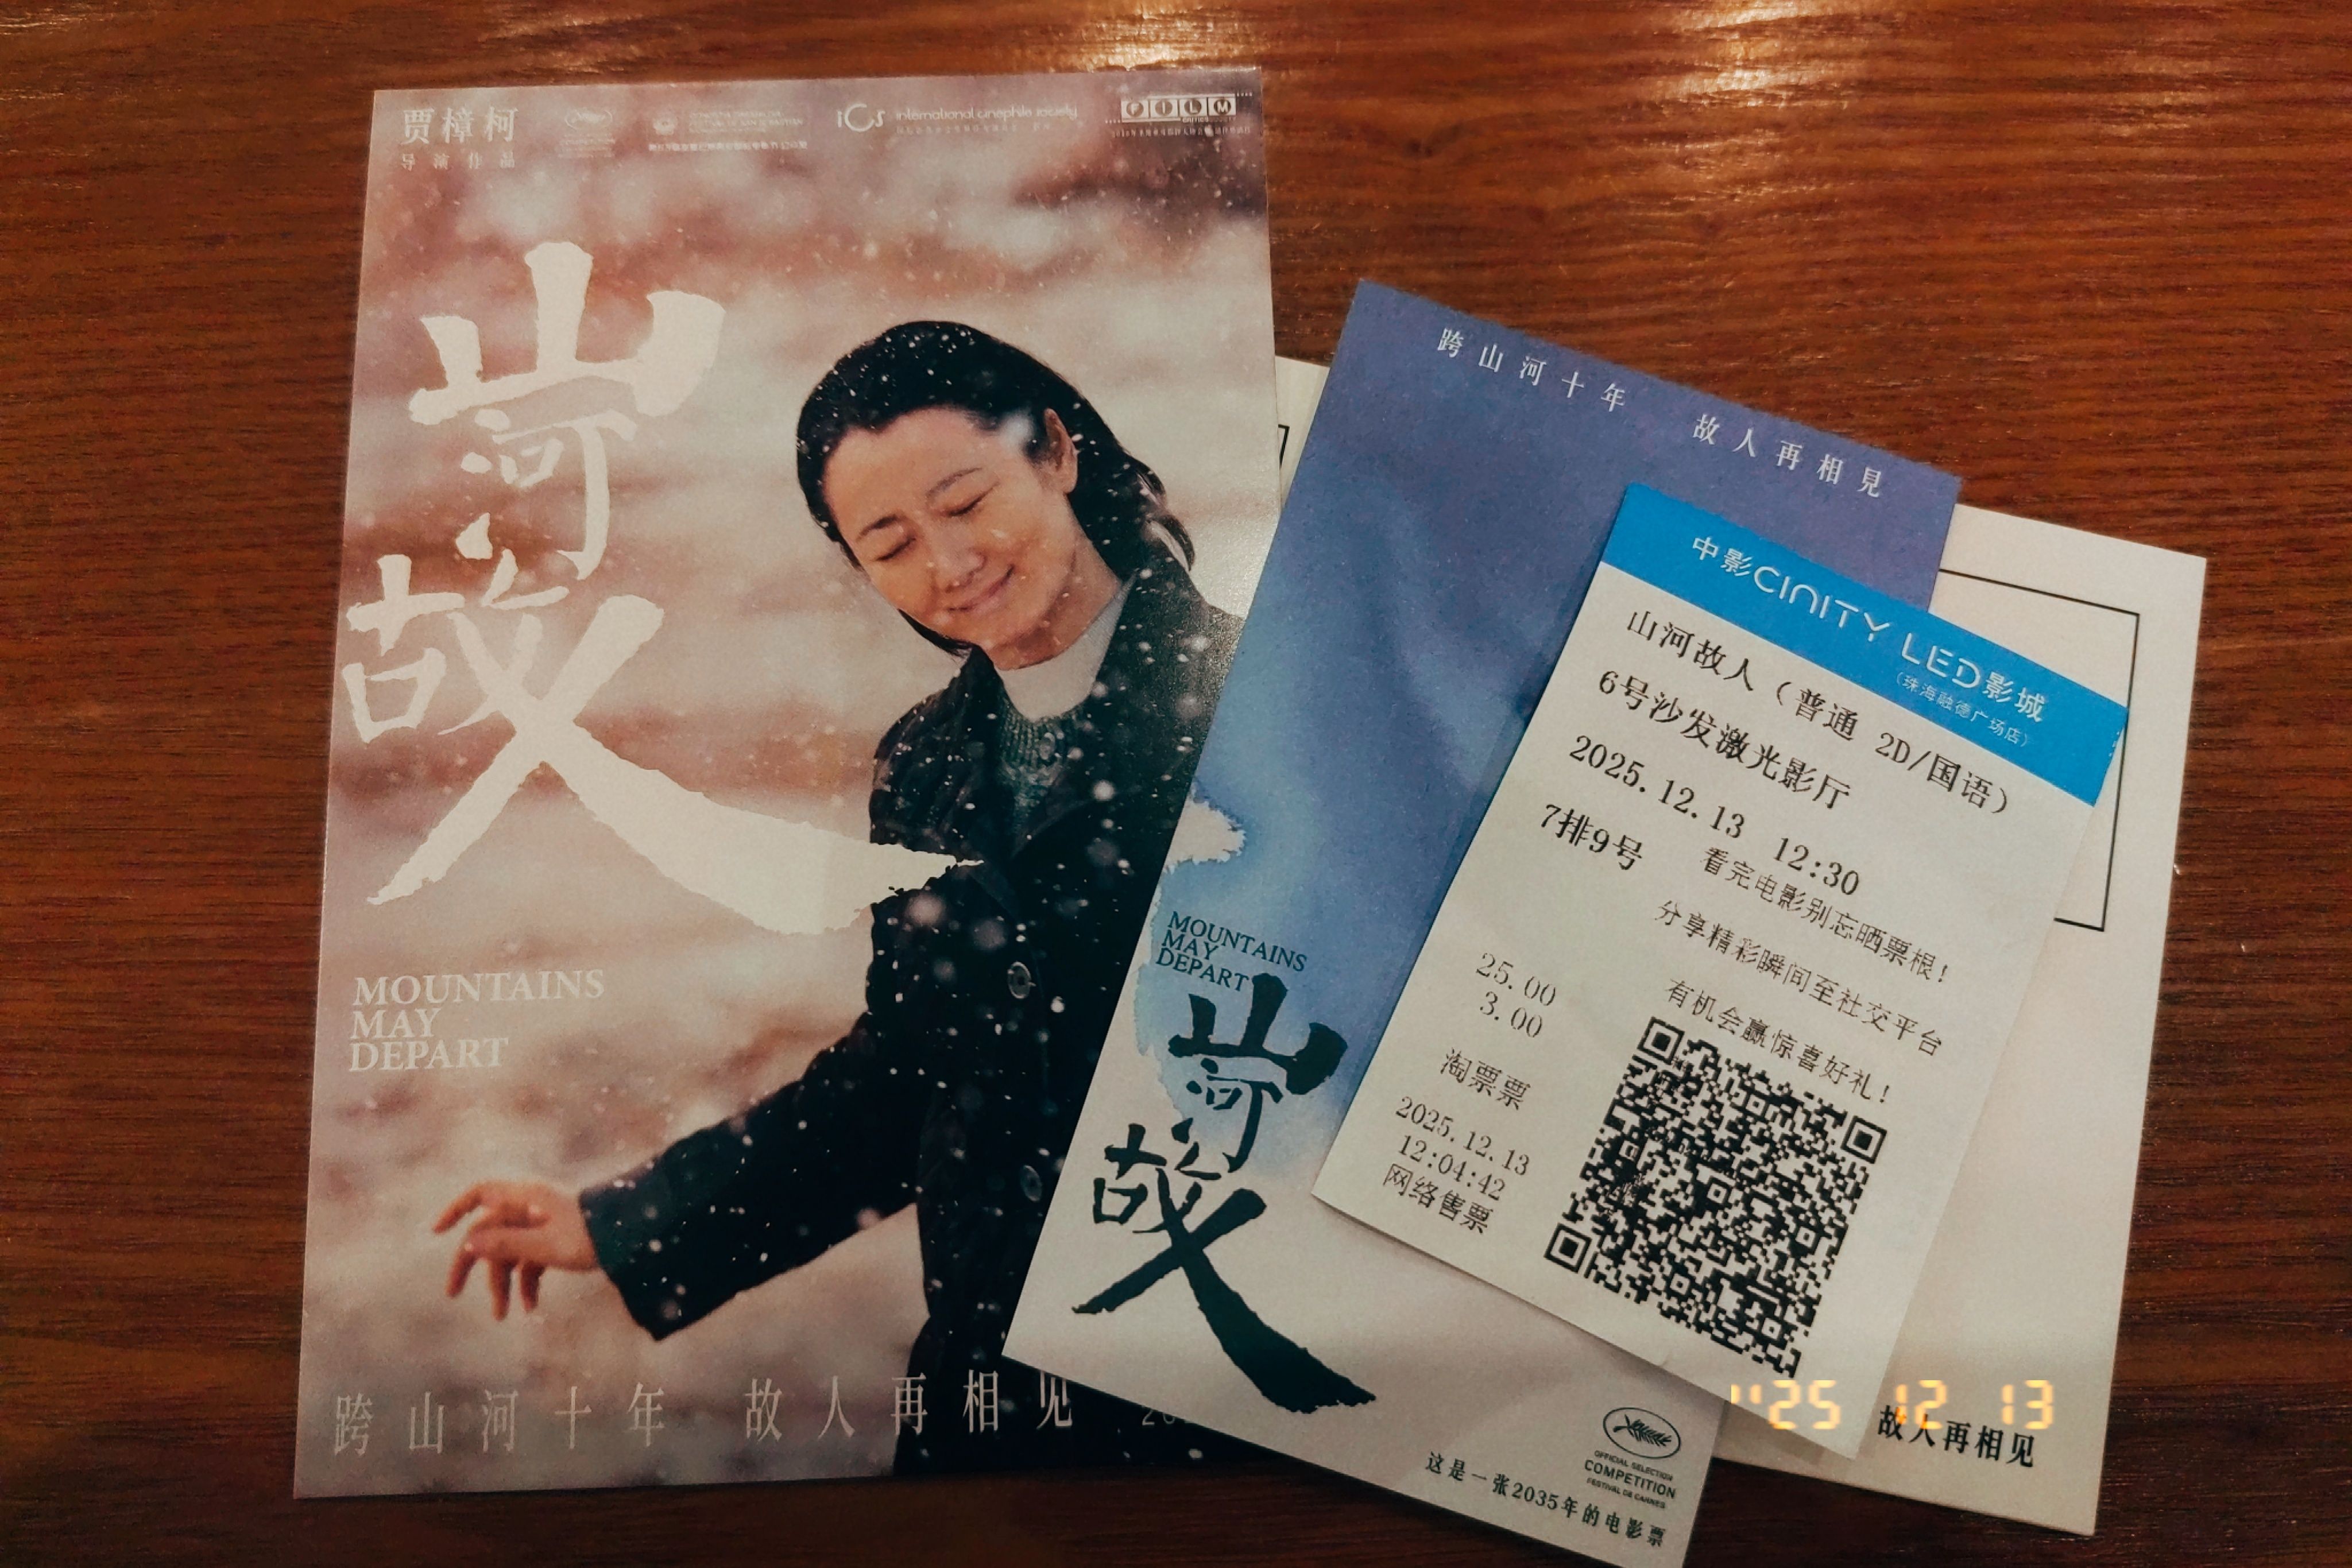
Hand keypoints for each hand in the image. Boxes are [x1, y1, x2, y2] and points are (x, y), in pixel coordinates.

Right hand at [434, 1180, 597, 1319]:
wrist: (632, 1237)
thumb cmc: (589, 1236)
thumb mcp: (544, 1245)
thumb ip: (505, 1244)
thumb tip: (469, 1243)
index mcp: (524, 1197)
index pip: (480, 1193)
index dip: (456, 1209)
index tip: (437, 1232)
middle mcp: (529, 1207)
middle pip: (488, 1233)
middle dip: (471, 1264)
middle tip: (451, 1293)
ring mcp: (541, 1224)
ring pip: (509, 1253)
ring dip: (503, 1283)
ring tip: (503, 1316)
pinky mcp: (554, 1240)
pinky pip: (530, 1261)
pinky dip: (527, 1282)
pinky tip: (530, 1307)